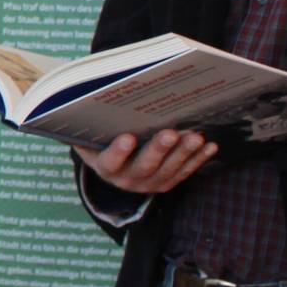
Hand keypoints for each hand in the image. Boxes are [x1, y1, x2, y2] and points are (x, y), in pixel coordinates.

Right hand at [74, 129, 216, 195]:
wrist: (116, 169)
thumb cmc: (102, 143)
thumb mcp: (89, 139)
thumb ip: (85, 126)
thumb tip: (77, 102)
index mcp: (106, 168)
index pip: (110, 162)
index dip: (118, 152)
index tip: (128, 137)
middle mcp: (127, 180)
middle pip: (144, 167)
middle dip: (159, 150)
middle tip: (171, 133)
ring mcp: (150, 183)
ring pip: (169, 170)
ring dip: (184, 154)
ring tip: (195, 137)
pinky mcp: (168, 183)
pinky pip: (185, 172)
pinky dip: (198, 160)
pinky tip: (209, 146)